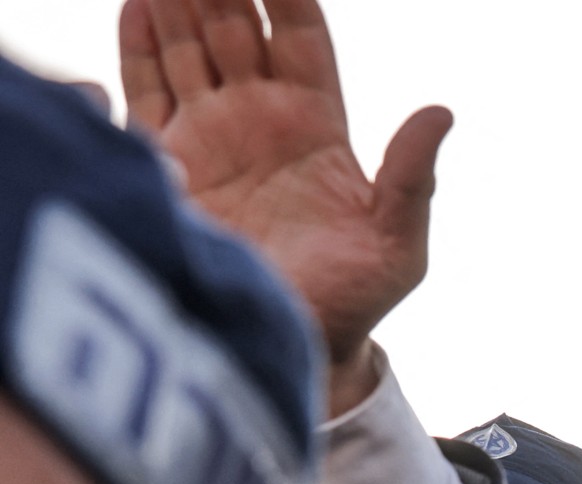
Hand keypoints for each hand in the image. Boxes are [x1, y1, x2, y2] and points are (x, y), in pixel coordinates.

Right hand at [119, 0, 452, 415]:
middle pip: (238, 29)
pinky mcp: (168, 164)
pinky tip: (136, 5)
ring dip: (180, 5)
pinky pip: (146, 91)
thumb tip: (441, 112)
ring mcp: (212, 136)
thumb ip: (414, 176)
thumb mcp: (398, 242)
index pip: (302, 38)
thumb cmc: (355, 300)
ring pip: (189, 48)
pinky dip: (137, 46)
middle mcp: (261, 120)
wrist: (294, 348)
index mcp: (318, 126)